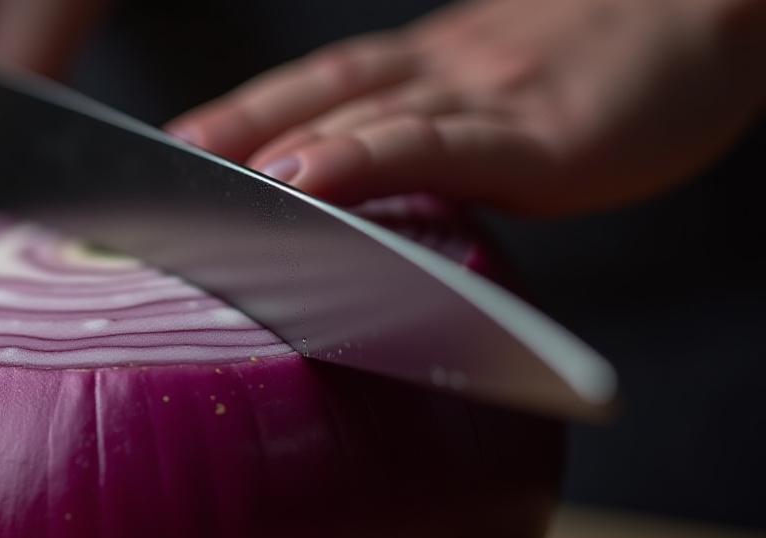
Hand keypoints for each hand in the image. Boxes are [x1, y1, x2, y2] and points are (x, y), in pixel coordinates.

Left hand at [167, 0, 765, 214]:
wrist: (712, 19)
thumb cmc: (603, 71)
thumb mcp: (501, 95)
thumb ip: (433, 134)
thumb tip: (363, 189)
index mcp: (432, 66)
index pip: (320, 85)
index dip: (242, 112)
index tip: (172, 149)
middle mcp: (444, 70)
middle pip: (317, 94)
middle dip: (231, 130)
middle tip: (155, 168)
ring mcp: (488, 95)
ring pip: (365, 115)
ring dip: (277, 145)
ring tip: (207, 180)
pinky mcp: (540, 132)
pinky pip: (440, 145)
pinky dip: (366, 159)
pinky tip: (310, 177)